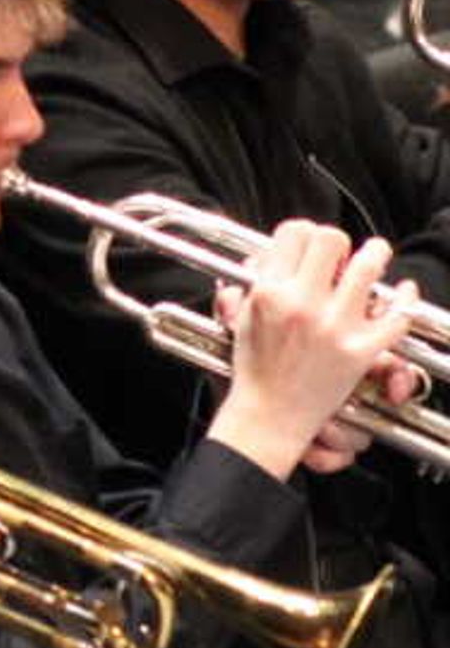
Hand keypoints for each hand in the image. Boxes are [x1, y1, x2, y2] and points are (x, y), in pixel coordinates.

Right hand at [214, 221, 411, 477]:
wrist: (271, 414)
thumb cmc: (256, 367)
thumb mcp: (242, 316)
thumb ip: (255, 281)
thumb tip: (270, 252)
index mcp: (269, 292)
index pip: (295, 233)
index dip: (304, 233)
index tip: (308, 243)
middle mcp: (302, 304)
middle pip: (331, 240)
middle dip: (337, 243)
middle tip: (339, 254)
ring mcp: (335, 326)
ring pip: (369, 267)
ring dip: (376, 254)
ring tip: (376, 254)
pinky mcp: (361, 350)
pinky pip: (396, 314)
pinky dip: (405, 299)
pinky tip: (403, 292)